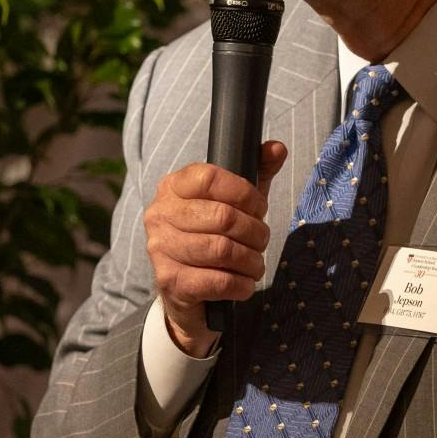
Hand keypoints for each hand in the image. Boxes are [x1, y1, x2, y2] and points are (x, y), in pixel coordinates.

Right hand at [143, 142, 288, 355]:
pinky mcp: (170, 281)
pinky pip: (218, 281)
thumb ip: (257, 170)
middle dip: (255, 231)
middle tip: (262, 240)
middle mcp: (159, 214)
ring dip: (251, 260)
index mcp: (173, 186)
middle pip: (223, 216)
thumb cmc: (213, 236)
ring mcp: (160, 248)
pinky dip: (242, 284)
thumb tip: (277, 148)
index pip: (211, 178)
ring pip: (222, 250)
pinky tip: (245, 283)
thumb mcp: (236, 200)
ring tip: (256, 264)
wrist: (186, 289)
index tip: (259, 208)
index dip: (245, 193)